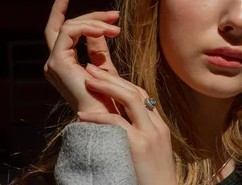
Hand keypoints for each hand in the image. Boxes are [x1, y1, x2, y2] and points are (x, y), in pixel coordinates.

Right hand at [43, 0, 121, 113]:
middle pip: (63, 26)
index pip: (60, 32)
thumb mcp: (105, 67)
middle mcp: (55, 63)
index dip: (60, 10)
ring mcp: (54, 63)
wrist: (108, 120)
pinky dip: (87, 27)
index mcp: (64, 64)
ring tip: (116, 27)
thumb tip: (99, 30)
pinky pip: (69, 32)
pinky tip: (106, 30)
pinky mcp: (58, 63)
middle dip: (88, 14)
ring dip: (94, 21)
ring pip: (68, 26)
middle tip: (114, 14)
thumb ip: (98, 48)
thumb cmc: (110, 99)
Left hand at [79, 64, 175, 184]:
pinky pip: (117, 123)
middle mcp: (157, 127)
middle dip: (111, 78)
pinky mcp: (139, 146)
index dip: (121, 83)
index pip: (141, 96)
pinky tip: (82, 115)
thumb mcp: (147, 156)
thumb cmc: (148, 182)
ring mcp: (149, 136)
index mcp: (159, 128)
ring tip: (87, 80)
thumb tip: (114, 129)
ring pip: (130, 99)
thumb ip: (136, 138)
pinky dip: (98, 116)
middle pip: (135, 92)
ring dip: (106, 86)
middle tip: (91, 68)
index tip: (102, 75)